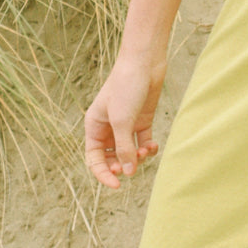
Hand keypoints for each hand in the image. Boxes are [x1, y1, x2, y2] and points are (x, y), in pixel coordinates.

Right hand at [84, 52, 165, 189]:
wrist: (144, 62)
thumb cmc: (126, 87)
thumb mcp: (122, 120)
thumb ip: (124, 148)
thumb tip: (128, 172)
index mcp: (94, 126)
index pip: (94, 159)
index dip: (103, 174)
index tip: (116, 185)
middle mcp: (108, 128)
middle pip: (112, 158)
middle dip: (122, 165)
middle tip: (131, 166)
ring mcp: (126, 125)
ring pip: (129, 152)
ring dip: (137, 157)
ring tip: (145, 151)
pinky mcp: (142, 120)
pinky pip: (143, 143)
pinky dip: (148, 148)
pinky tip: (153, 146)